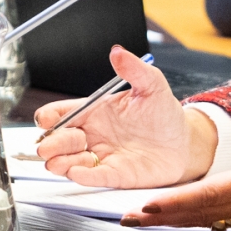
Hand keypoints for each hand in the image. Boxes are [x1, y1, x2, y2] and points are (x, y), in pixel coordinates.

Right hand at [34, 44, 215, 186]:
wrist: (184, 141)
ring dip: (60, 163)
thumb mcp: (152, 85)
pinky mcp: (114, 175)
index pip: (59, 114)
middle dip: (50, 144)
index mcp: (93, 112)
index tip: (47, 120)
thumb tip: (118, 52)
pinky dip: (82, 176)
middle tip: (50, 146)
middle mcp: (92, 135)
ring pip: (67, 162)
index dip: (48, 118)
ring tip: (61, 162)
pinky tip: (77, 172)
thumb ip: (134, 69)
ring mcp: (100, 156)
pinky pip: (92, 177)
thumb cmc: (164, 114)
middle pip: (57, 141)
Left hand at [123, 117, 230, 230]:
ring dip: (172, 220)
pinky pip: (217, 220)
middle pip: (195, 213)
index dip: (174, 202)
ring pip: (203, 219)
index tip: (147, 206)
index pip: (206, 195)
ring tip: (144, 221)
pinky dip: (193, 219)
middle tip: (127, 220)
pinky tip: (182, 218)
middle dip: (160, 217)